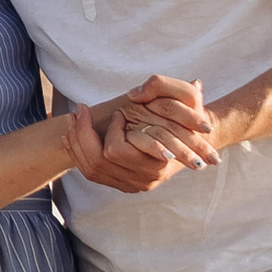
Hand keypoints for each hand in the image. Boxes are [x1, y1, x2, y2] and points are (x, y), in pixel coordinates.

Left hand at [67, 80, 218, 195]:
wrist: (198, 142)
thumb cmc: (191, 116)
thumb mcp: (187, 95)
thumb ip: (162, 86)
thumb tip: (135, 94)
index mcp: (156, 162)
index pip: (114, 151)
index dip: (107, 128)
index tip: (114, 110)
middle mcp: (142, 180)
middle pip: (97, 162)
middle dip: (82, 134)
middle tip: (80, 109)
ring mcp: (131, 185)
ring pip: (91, 169)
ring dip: (77, 142)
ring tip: (74, 118)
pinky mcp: (124, 184)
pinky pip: (93, 172)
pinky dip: (80, 152)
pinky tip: (75, 133)